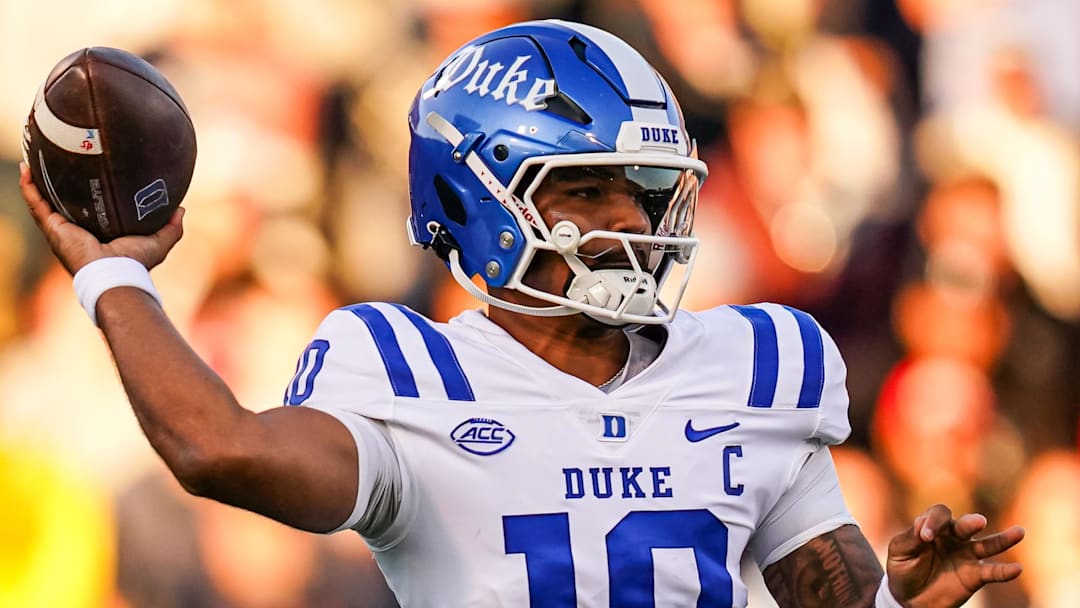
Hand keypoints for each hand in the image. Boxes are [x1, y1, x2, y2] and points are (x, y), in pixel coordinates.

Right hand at [20, 162, 184, 274]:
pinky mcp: (52, 227)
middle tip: (55, 161)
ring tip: (32, 159)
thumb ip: (171, 227)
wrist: (116, 273)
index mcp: (97, 232)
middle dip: (56, 183)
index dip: (84, 193)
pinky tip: (26, 168)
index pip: (87, 209)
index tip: (85, 172)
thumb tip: (180, 209)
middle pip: (62, 202)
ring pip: (44, 200)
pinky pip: (36, 202)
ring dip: (36, 181)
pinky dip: (29, 186)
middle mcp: (76, 230)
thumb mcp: (159, 242)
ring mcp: (61, 229)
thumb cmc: (136, 263)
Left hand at [886, 504, 1024, 607]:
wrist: (909, 599)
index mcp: (933, 527)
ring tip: (1019, 532)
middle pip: (966, 525)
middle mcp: (954, 538)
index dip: (934, 521)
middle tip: (978, 522)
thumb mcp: (900, 552)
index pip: (940, 514)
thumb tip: (922, 525)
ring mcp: (967, 556)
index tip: (925, 538)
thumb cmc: (902, 569)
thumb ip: (911, 538)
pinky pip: (992, 572)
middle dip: (971, 523)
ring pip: (989, 545)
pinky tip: (1017, 569)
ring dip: (1003, 539)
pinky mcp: (975, 576)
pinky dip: (1005, 572)